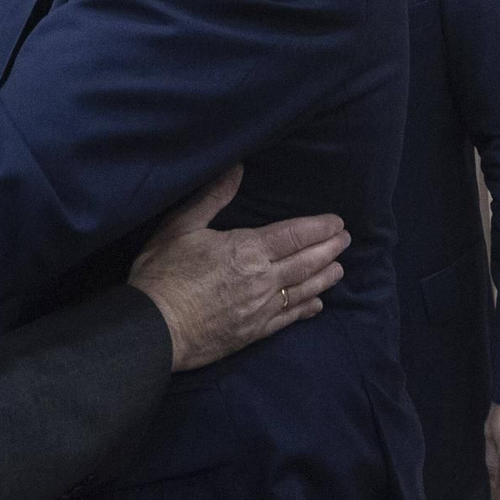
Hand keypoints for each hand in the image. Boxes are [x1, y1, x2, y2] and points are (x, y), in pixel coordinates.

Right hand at [127, 166, 348, 371]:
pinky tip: (317, 305)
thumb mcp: (180, 227)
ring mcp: (261, 308)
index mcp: (247, 250)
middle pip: (306, 262)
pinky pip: (289, 318)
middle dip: (329, 249)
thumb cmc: (162, 273)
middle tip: (345, 240)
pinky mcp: (254, 331)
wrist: (154, 328)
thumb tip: (237, 168)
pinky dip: (307, 308)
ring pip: (304, 290)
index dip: (319, 228)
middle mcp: (263, 279)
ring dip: (325, 277)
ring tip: (340, 268)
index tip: (337, 222)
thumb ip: (213, 197)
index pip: (295, 235)